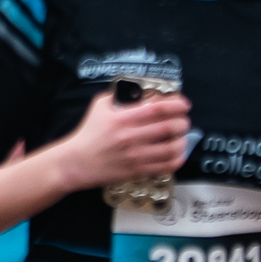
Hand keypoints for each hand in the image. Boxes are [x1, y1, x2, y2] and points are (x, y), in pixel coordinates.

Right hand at [59, 88, 191, 191]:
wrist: (76, 162)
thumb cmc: (89, 134)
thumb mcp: (99, 106)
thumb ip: (119, 95)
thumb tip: (141, 91)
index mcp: (122, 119)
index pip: (158, 109)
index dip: (177, 105)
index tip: (183, 104)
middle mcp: (130, 137)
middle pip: (169, 128)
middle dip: (183, 122)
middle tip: (183, 121)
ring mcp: (135, 156)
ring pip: (171, 148)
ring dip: (182, 141)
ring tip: (181, 137)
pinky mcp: (137, 171)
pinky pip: (165, 166)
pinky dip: (177, 159)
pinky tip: (177, 153)